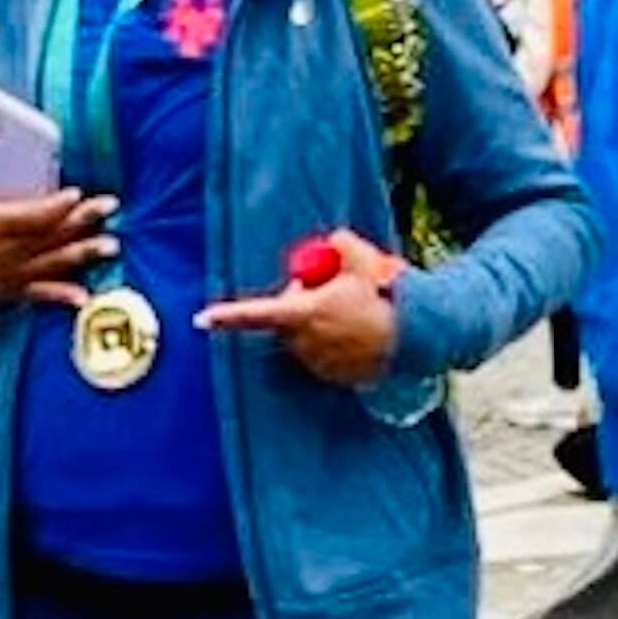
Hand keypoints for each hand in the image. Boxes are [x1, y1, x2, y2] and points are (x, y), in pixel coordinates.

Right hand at [0, 153, 118, 307]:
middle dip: (84, 220)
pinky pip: (43, 293)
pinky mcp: (14, 287)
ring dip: (85, 254)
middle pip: (52, 234)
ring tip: (110, 246)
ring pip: (55, 263)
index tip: (76, 194)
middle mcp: (7, 250)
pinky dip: (64, 295)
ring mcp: (13, 271)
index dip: (56, 206)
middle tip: (108, 206)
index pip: (31, 215)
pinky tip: (85, 295)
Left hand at [197, 230, 398, 386]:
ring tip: (353, 311)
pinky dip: (332, 343)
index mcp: (305, 313)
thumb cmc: (383, 294)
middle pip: (285, 319)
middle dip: (298, 303)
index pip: (257, 313)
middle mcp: (305, 342)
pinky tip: (358, 333)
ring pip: (304, 337)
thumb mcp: (360, 258)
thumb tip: (330, 242)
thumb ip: (337, 245)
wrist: (416, 335)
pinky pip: (321, 355)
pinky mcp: (333, 376)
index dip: (227, 316)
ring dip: (317, 323)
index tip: (201, 319)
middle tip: (330, 288)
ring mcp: (319, 363)